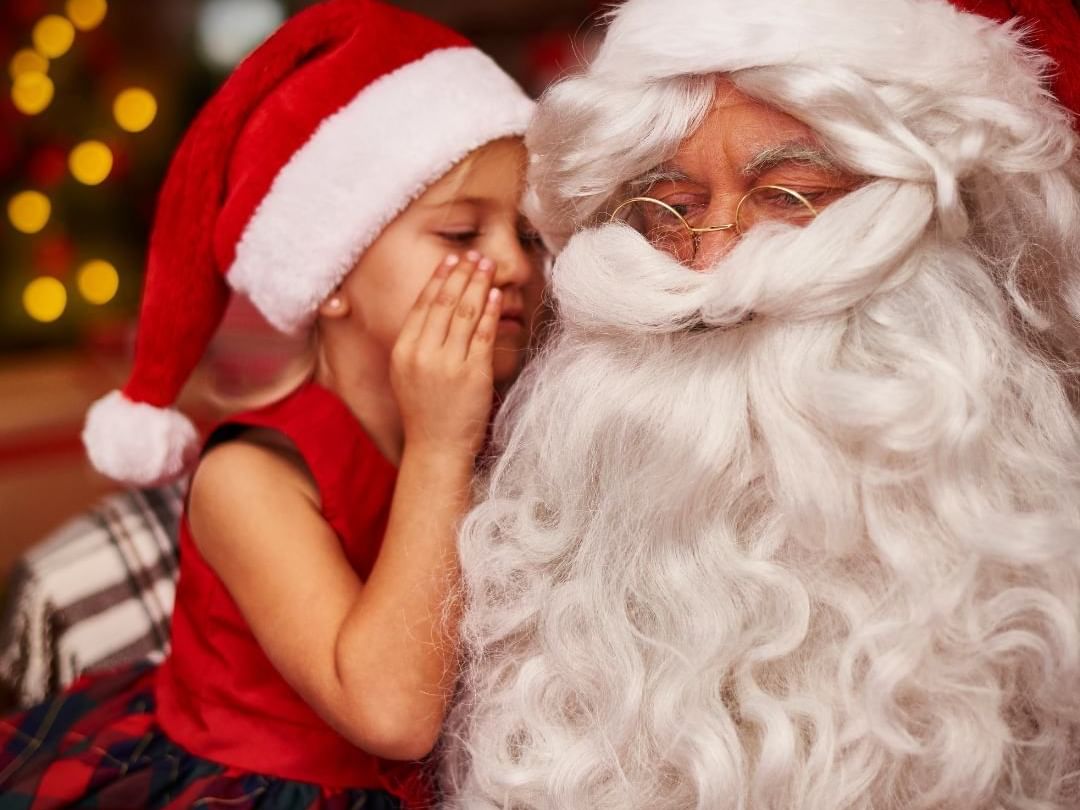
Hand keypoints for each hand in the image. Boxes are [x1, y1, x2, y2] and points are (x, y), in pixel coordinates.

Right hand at [390, 251, 501, 458]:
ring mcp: (447, 364)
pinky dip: (489, 311)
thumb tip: (434, 310)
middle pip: (443, 303)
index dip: (438, 279)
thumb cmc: (425, 413)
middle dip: (460, 274)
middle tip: (473, 255)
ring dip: (477, 285)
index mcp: (403, 351)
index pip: (422, 305)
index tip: (450, 260)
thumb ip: (417, 344)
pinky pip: (482, 334)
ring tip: (487, 267)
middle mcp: (422, 354)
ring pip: (464, 313)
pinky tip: (494, 295)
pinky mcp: (472, 374)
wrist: (436, 448)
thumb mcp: (407, 374)